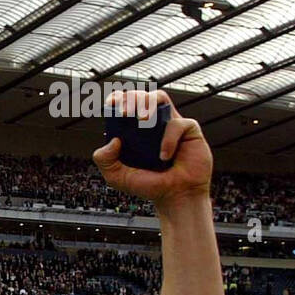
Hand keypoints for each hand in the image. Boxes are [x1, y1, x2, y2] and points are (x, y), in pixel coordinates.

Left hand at [92, 89, 211, 209]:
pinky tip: (164, 156)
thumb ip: (105, 160)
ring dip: (148, 103)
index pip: (124, 107)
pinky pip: (177, 124)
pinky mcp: (189, 130)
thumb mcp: (117, 176)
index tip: (111, 102)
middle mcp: (151, 125)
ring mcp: (169, 125)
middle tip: (124, 112)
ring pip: (160, 99)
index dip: (117, 99)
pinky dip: (168, 138)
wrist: (175, 197)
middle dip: (131, 98)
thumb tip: (112, 140)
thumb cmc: (148, 185)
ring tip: (142, 119)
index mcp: (132, 131)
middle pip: (141, 97)